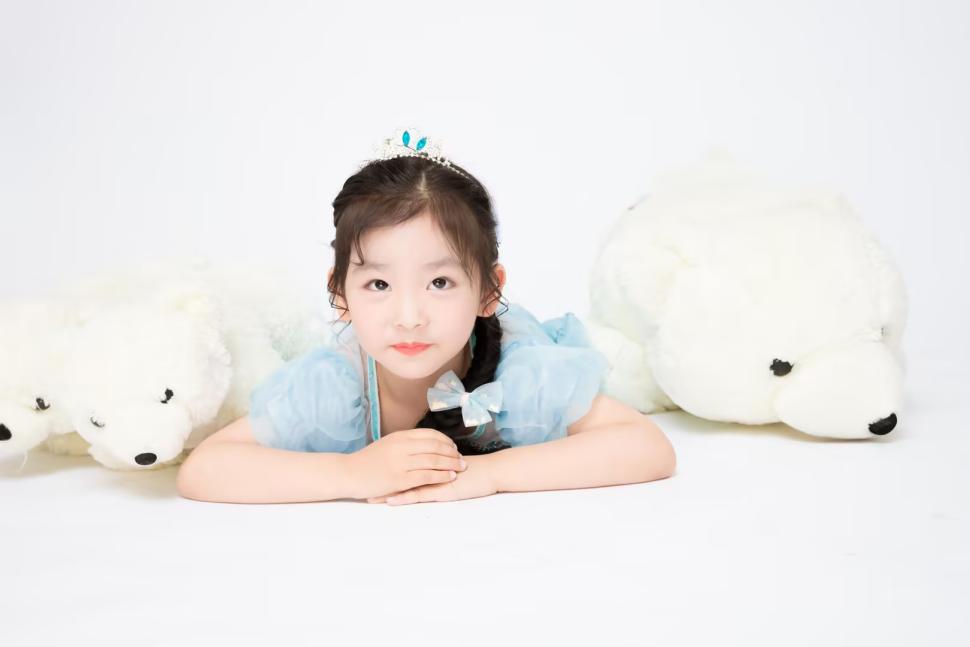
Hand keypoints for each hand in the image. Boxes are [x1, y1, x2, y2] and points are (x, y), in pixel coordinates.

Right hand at [347, 428, 467, 499]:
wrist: (348, 473)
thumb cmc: (366, 461)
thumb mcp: (386, 444)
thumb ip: (403, 443)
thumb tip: (421, 443)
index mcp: (400, 436)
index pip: (430, 434)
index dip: (445, 440)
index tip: (453, 447)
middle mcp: (402, 446)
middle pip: (436, 446)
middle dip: (452, 453)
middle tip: (462, 458)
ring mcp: (401, 462)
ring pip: (434, 461)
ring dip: (451, 464)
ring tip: (461, 468)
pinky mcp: (400, 479)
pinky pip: (427, 476)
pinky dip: (441, 476)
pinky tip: (450, 477)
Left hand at [367, 454, 496, 504]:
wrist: (490, 471)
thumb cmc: (472, 470)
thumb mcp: (449, 466)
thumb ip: (434, 465)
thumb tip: (420, 464)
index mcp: (429, 460)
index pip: (402, 463)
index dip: (384, 467)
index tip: (367, 473)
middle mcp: (428, 467)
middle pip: (399, 472)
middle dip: (380, 479)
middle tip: (361, 485)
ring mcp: (434, 479)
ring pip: (406, 484)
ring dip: (387, 491)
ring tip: (369, 497)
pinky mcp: (441, 490)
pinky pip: (419, 494)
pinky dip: (403, 497)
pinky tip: (391, 501)